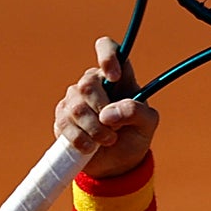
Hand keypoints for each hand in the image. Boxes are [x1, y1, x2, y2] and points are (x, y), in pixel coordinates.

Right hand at [53, 37, 159, 177]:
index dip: (107, 56)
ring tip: (108, 140)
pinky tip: (91, 147)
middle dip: (102, 110)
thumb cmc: (135, 136)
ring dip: (94, 129)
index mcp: (119, 77)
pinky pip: (64, 123)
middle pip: (87, 84)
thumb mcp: (147, 124)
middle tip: (115, 129)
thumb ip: (136, 112)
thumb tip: (107, 114)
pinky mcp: (62, 117)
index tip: (114, 76)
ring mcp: (76, 99)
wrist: (117, 162)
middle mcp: (95, 83)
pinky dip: (81, 139)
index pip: (107, 48)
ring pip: (76, 107)